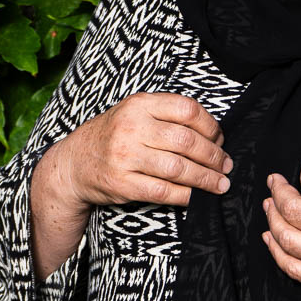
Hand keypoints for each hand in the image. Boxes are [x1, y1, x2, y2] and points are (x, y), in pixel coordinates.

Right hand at [37, 92, 231, 215]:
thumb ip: (167, 115)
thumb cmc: (114, 136)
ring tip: (221, 184)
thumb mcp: (135, 112)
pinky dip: (186, 196)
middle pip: (187, 141)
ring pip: (178, 168)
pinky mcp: (122, 183)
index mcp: (140, 104)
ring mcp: (125, 156)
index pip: (187, 110)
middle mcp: (132, 127)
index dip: (211, 127)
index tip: (221, 139)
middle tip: (226, 165)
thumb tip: (214, 133)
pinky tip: (197, 196)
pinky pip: (163, 191)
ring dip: (206, 179)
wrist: (73, 163)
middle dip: (214, 156)